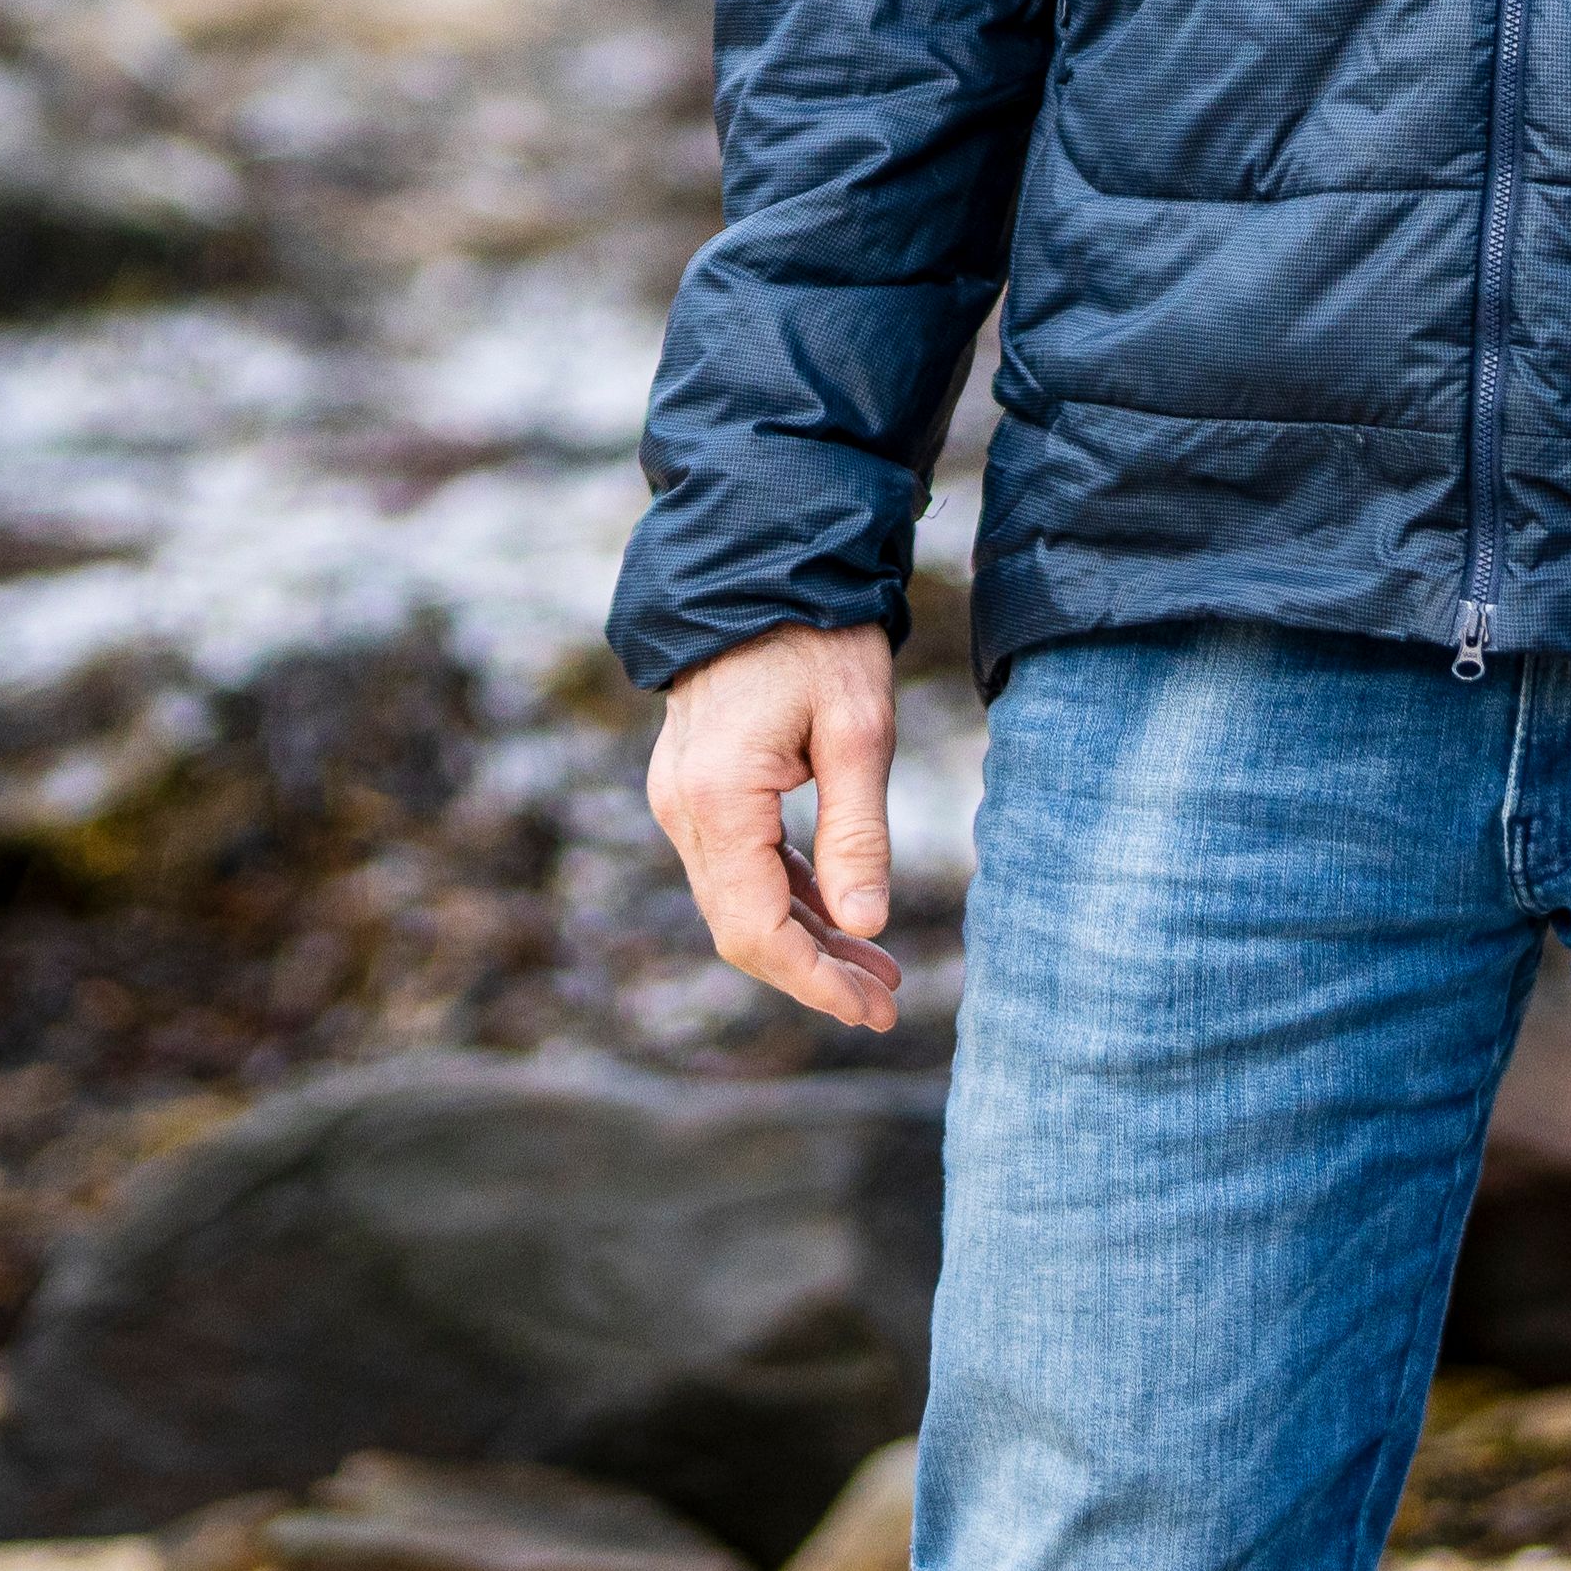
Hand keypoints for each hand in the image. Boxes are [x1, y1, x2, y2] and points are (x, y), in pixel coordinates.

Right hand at [644, 624, 908, 1032]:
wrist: (763, 562)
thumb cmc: (819, 637)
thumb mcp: (859, 730)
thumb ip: (858, 834)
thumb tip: (866, 927)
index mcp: (717, 798)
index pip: (754, 928)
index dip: (812, 981)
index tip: (871, 1009)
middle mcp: (682, 807)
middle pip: (741, 927)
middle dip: (814, 973)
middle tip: (888, 1004)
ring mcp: (682, 797)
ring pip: (739, 901)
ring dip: (806, 941)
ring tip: (880, 972)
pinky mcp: (697, 787)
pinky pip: (739, 865)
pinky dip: (789, 898)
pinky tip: (842, 918)